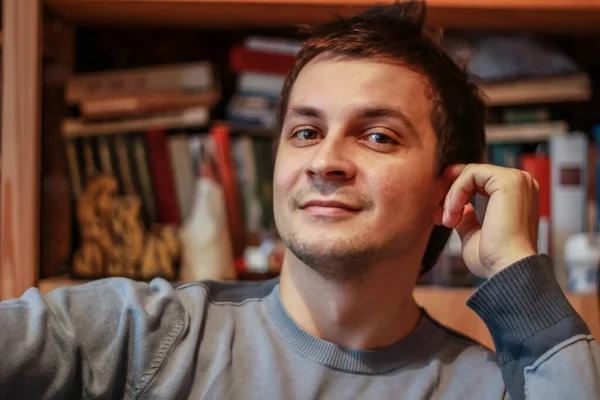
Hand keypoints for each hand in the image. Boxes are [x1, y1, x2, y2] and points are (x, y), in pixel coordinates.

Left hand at [441, 163, 538, 278]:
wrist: (506, 268)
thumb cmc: (493, 258)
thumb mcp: (474, 233)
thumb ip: (467, 217)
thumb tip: (458, 207)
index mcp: (517, 195)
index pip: (480, 182)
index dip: (456, 193)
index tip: (440, 213)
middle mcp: (521, 183)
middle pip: (473, 175)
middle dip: (450, 195)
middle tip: (440, 218)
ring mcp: (516, 180)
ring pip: (470, 174)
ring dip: (452, 197)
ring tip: (448, 221)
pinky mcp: (508, 180)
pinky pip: (471, 174)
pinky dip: (456, 192)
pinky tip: (454, 214)